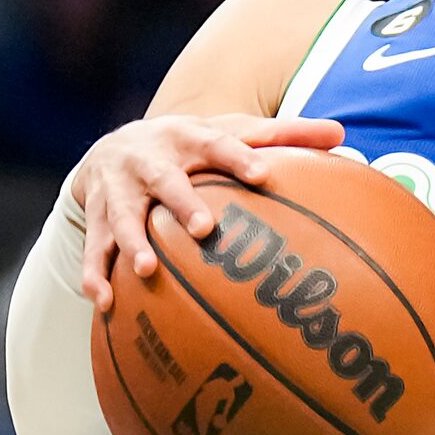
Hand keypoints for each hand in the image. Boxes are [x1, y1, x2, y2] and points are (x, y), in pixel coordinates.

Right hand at [74, 112, 344, 308]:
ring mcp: (118, 192)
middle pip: (165, 180)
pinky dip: (94, 274)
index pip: (215, 143)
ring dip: (131, 242)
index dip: (237, 157)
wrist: (111, 147)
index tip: (262, 174)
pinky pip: (93, 249)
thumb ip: (283, 135)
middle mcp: (148, 161)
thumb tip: (341, 134)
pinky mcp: (94, 218)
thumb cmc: (190, 146)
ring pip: (121, 217)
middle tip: (204, 228)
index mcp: (186, 138)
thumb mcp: (228, 131)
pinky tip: (104, 303)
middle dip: (182, 203)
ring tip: (145, 270)